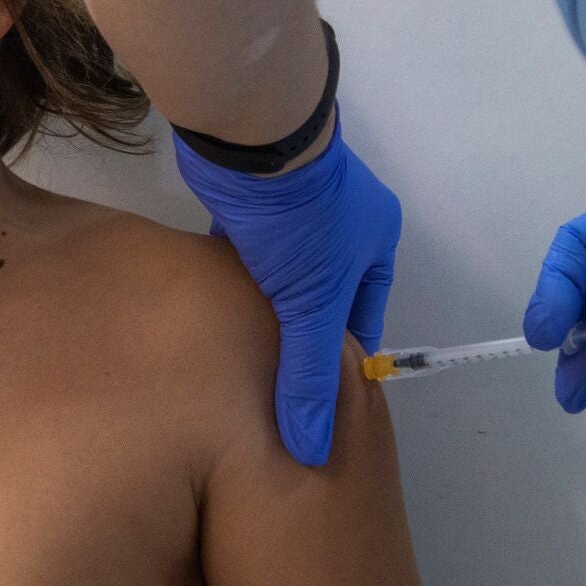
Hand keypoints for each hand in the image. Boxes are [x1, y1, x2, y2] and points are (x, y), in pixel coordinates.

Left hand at [174, 111, 400, 465]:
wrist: (251, 138)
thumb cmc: (302, 221)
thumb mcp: (313, 303)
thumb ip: (309, 374)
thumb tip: (310, 447)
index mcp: (375, 241)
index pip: (362, 316)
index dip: (341, 358)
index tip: (313, 398)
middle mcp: (340, 225)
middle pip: (320, 297)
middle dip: (297, 335)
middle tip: (269, 388)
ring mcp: (293, 212)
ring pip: (279, 275)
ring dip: (260, 307)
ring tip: (236, 360)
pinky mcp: (248, 204)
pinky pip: (243, 253)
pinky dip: (231, 281)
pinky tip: (210, 316)